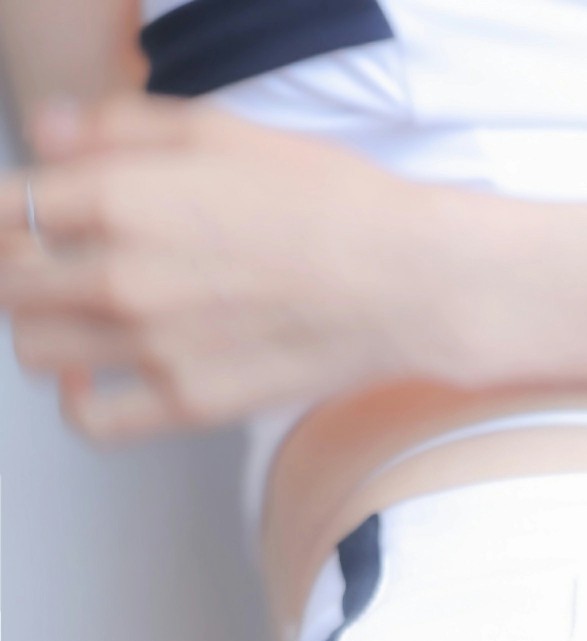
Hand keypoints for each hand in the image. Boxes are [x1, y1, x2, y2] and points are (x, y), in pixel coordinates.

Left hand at [0, 93, 475, 441]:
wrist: (403, 281)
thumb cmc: (328, 201)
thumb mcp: (219, 130)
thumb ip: (119, 130)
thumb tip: (50, 138)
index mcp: (121, 196)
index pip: (6, 209)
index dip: (11, 214)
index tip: (33, 219)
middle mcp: (122, 275)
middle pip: (10, 283)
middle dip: (22, 268)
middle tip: (54, 264)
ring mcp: (152, 348)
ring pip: (34, 349)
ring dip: (43, 329)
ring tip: (76, 317)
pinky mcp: (187, 403)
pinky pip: (89, 421)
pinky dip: (75, 404)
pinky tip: (92, 380)